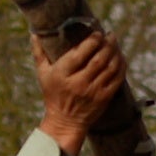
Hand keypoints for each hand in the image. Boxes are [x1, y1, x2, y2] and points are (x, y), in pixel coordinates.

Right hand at [33, 26, 129, 150]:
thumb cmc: (53, 94)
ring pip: (110, 67)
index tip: (97, 33)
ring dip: (116, 52)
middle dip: (107, 44)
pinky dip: (121, 65)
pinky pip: (117, 78)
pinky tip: (120, 57)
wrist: (65, 121)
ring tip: (115, 43)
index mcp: (62, 74)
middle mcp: (78, 83)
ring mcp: (93, 91)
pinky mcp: (104, 98)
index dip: (92, 40)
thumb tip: (34, 34)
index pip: (80, 53)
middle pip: (98, 59)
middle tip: (110, 35)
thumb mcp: (43, 74)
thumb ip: (39, 53)